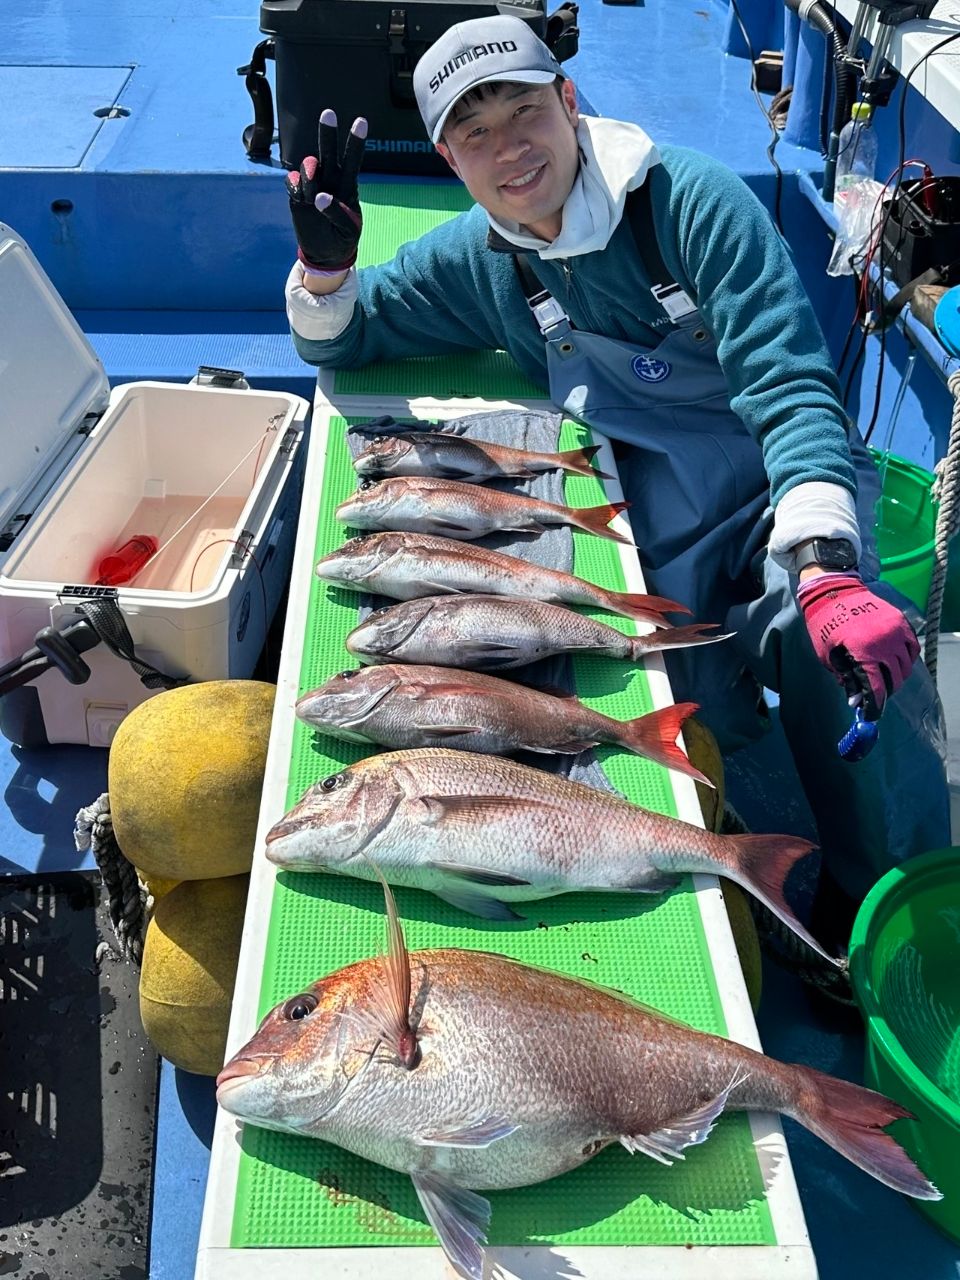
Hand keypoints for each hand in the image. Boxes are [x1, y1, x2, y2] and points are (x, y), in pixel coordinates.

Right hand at [286, 109, 366, 271]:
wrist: (325, 253)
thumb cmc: (342, 238)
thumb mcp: (347, 230)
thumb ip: (336, 213)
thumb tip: (319, 196)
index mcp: (348, 186)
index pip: (353, 159)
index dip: (356, 141)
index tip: (361, 121)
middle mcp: (330, 180)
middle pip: (329, 152)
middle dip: (328, 134)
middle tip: (328, 113)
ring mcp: (313, 185)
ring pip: (309, 166)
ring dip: (310, 176)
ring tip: (312, 197)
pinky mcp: (297, 193)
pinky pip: (292, 180)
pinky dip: (295, 187)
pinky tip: (301, 199)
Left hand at [797, 572, 919, 718]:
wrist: (834, 590)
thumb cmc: (824, 625)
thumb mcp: (828, 656)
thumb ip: (846, 679)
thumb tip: (857, 702)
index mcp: (863, 652)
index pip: (876, 689)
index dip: (874, 706)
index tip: (871, 715)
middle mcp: (884, 643)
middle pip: (894, 680)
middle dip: (884, 692)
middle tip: (875, 696)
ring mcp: (896, 632)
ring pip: (905, 667)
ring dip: (896, 678)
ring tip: (883, 680)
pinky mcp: (902, 623)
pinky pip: (912, 649)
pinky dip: (905, 660)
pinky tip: (894, 664)